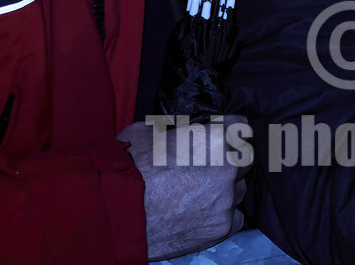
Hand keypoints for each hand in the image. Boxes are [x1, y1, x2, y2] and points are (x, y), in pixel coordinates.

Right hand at [120, 116, 248, 260]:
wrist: (110, 216)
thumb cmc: (125, 171)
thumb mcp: (147, 132)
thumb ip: (175, 126)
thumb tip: (183, 126)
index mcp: (215, 140)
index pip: (241, 127)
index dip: (228, 130)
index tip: (218, 135)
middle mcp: (228, 170)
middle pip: (244, 159)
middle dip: (228, 160)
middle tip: (206, 166)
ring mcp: (226, 201)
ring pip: (238, 189)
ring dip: (224, 188)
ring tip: (196, 192)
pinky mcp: (221, 228)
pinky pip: (234, 216)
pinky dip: (221, 213)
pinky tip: (200, 211)